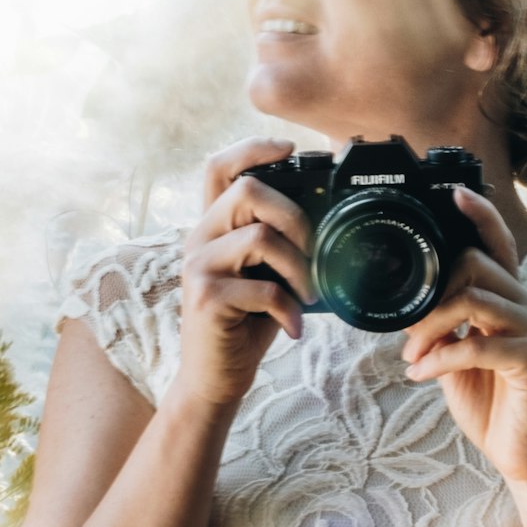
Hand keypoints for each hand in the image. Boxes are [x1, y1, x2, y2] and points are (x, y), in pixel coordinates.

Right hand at [178, 137, 315, 407]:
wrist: (215, 378)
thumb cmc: (246, 323)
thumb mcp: (264, 273)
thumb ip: (279, 243)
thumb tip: (329, 222)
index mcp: (213, 227)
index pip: (219, 167)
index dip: (253, 148)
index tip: (292, 148)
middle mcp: (199, 238)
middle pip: (247, 189)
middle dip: (295, 216)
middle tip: (314, 251)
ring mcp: (198, 267)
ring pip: (260, 236)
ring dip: (300, 267)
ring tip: (309, 294)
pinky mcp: (205, 298)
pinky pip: (263, 287)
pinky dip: (289, 308)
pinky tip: (294, 326)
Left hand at [400, 188, 526, 484]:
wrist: (523, 455)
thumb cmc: (490, 402)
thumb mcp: (457, 355)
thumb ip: (442, 325)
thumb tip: (407, 307)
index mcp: (510, 299)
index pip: (498, 244)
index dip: (480, 215)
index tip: (453, 193)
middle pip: (474, 265)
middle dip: (429, 296)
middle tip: (407, 334)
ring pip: (473, 299)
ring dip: (429, 328)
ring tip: (411, 357)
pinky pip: (478, 343)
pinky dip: (439, 358)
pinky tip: (421, 376)